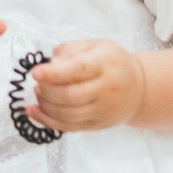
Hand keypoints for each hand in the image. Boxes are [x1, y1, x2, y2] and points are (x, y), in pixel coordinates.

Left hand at [28, 39, 144, 131]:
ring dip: (46, 106)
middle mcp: (107, 89)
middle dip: (46, 91)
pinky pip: (69, 127)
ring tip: (39, 95)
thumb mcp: (95, 46)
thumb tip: (50, 64)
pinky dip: (47, 121)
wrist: (139, 88)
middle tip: (37, 84)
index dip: (53, 73)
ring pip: (68, 115)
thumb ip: (70, 50)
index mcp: (105, 64)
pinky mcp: (97, 125)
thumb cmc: (112, 63)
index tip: (35, 73)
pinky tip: (34, 112)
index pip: (78, 70)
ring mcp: (103, 110)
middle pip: (70, 96)